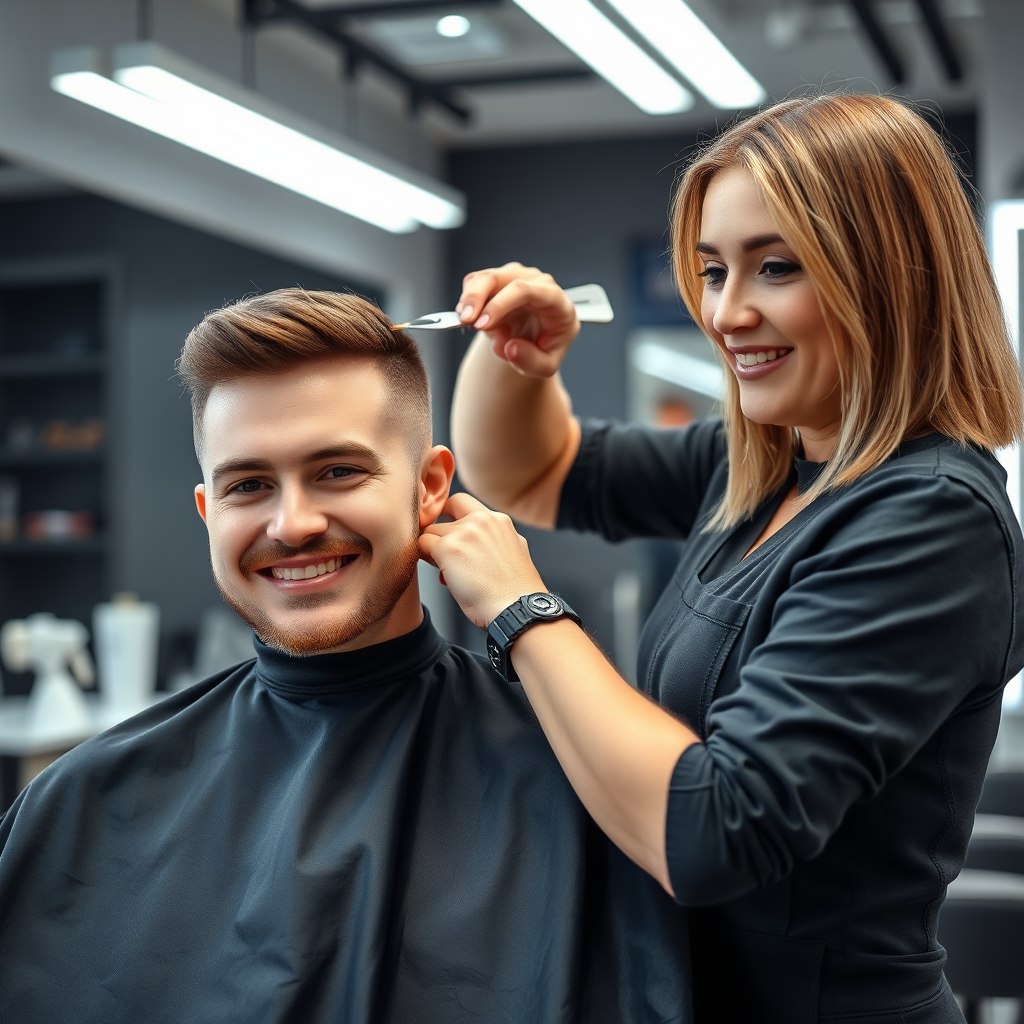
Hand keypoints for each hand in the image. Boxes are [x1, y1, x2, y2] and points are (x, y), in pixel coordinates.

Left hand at [419, 493, 545, 627]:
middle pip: (443, 518)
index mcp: (499, 520)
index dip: (451, 517)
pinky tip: (444, 576)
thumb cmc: (514, 591)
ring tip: (450, 572)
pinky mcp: (448, 548)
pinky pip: (422, 545)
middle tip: (449, 557)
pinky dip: (427, 560)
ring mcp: (463, 532)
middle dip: (442, 536)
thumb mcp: (515, 551)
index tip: (450, 533)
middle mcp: (481, 520)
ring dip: (435, 551)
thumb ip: (495, 538)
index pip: (462, 502)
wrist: (516, 608)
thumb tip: (477, 544)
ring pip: (431, 532)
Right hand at [458, 263, 579, 378]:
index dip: (501, 304)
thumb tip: (511, 348)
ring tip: (469, 325)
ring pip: (482, 278)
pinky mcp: (498, 279)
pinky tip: (471, 320)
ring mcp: (515, 277)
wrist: (537, 340)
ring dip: (469, 301)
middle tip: (465, 322)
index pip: (525, 291)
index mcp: (555, 300)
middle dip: (476, 298)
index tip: (483, 324)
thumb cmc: (546, 349)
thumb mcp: (546, 367)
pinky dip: (467, 301)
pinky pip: (475, 283)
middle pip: (498, 278)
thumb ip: (532, 362)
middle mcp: (535, 282)